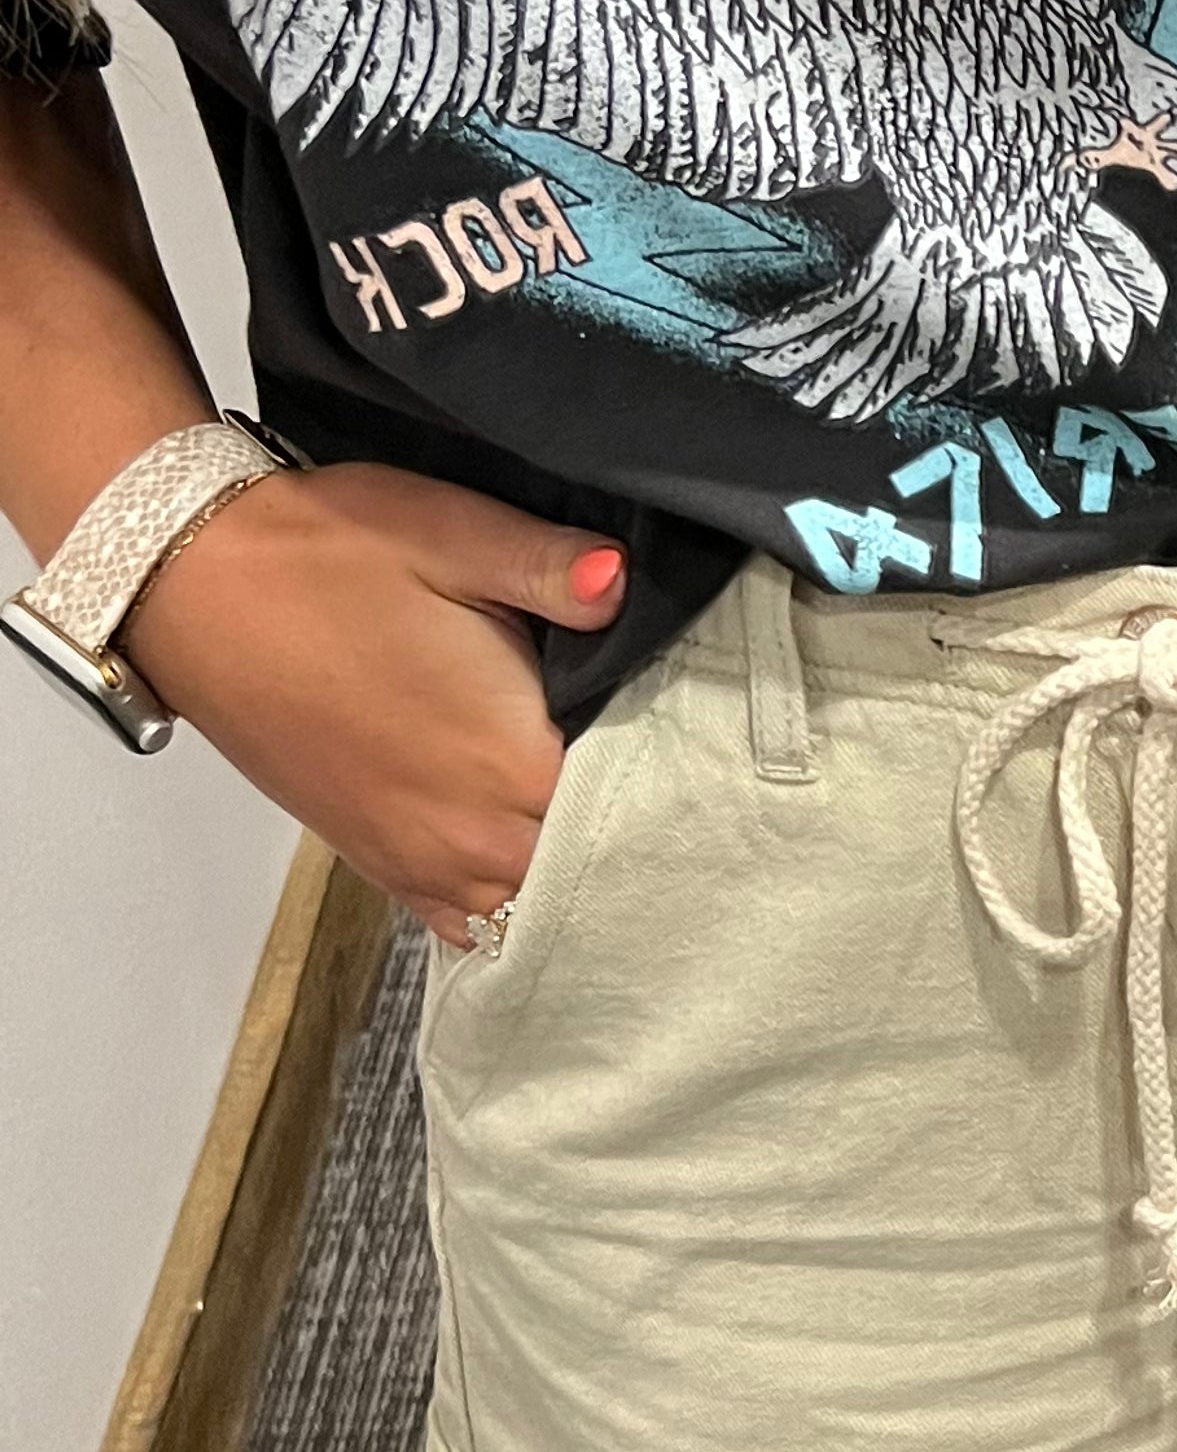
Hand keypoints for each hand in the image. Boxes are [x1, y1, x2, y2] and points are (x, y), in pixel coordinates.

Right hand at [118, 465, 629, 949]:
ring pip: (530, 903)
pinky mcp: (374, 860)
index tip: (709, 755)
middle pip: (592, 866)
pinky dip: (502, 901)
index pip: (638, 807)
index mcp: (512, 760)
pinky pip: (462, 918)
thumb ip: (556, 568)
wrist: (193, 581)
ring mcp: (418, 859)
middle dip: (633, 834)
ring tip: (606, 828)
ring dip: (568, 874)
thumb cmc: (324, 556)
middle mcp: (471, 835)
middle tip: (675, 790)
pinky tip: (528, 866)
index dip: (679, 782)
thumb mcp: (453, 533)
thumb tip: (624, 583)